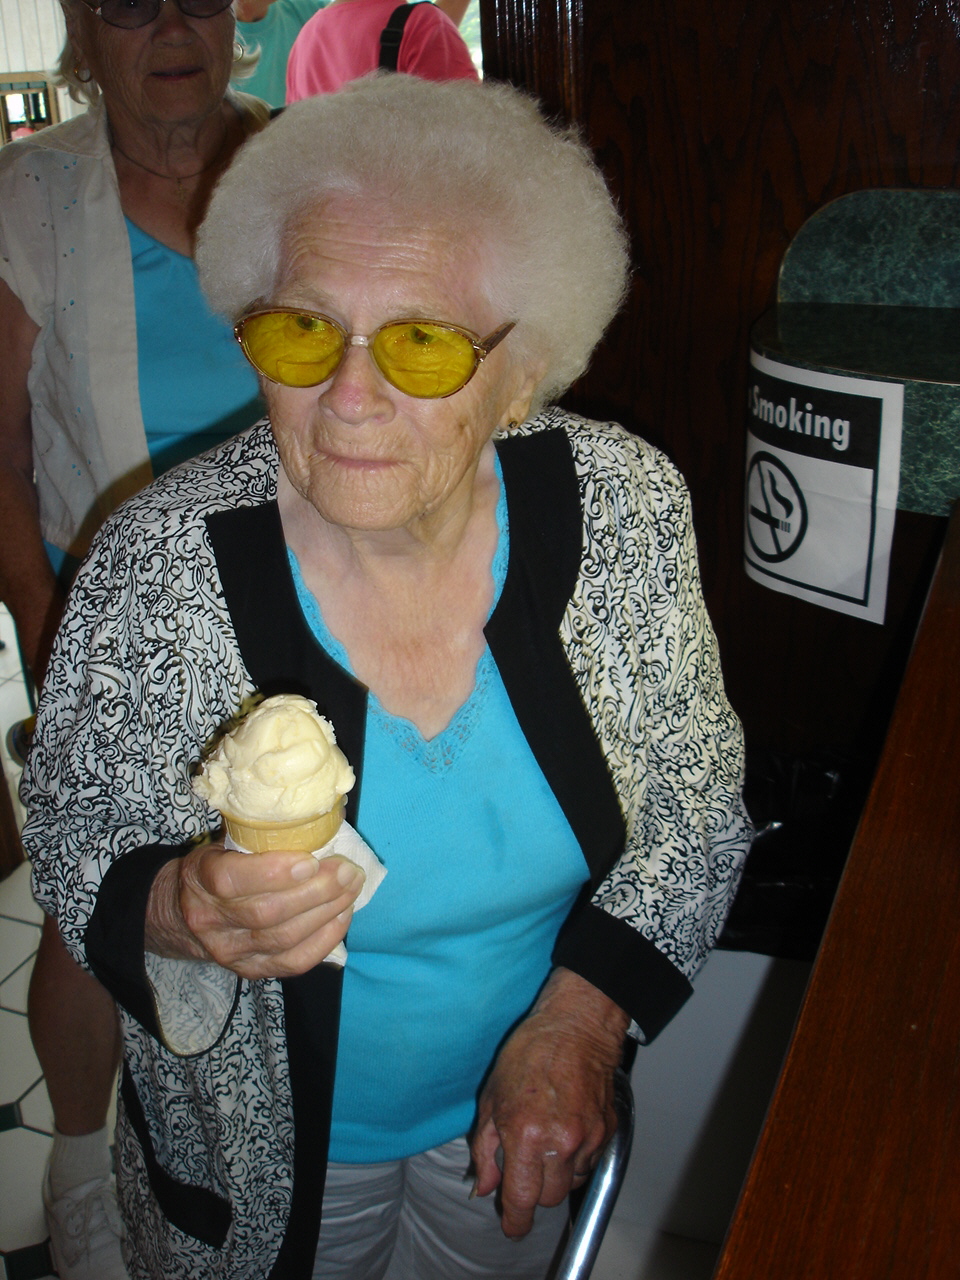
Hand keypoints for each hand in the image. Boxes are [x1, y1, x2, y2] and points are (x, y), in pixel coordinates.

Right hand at [145, 841, 364, 978]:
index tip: (311, 860)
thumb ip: (256, 837)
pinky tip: (342, 916)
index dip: (274, 872)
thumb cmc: (214, 868)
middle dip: (316, 891)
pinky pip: (293, 963)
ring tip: (351, 888)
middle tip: (347, 871)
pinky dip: (324, 940)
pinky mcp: (248, 971)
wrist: (180, 913)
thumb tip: (315, 819)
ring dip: (327, 912)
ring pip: (284, 939)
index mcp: (200, 878)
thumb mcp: (221, 844)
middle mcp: (210, 920)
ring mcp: (229, 952)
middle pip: (267, 913)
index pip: (231, 880)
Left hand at [470, 967, 629, 1237]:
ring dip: (555, 1175)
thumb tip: (485, 1186)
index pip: (522, 1199)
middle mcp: (561, 1142)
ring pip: (570, 1183)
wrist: (576, 1026)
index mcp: (526, 1134)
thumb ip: (486, 1148)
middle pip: (548, 1199)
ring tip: (545, 1141)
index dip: (515, 1221)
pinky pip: (588, 1162)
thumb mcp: (492, 1098)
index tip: (511, 1226)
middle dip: (533, 1192)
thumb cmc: (529, 1053)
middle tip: (523, 1169)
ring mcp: (588, 1137)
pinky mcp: (607, 1130)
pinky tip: (564, 1130)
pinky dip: (574, 1158)